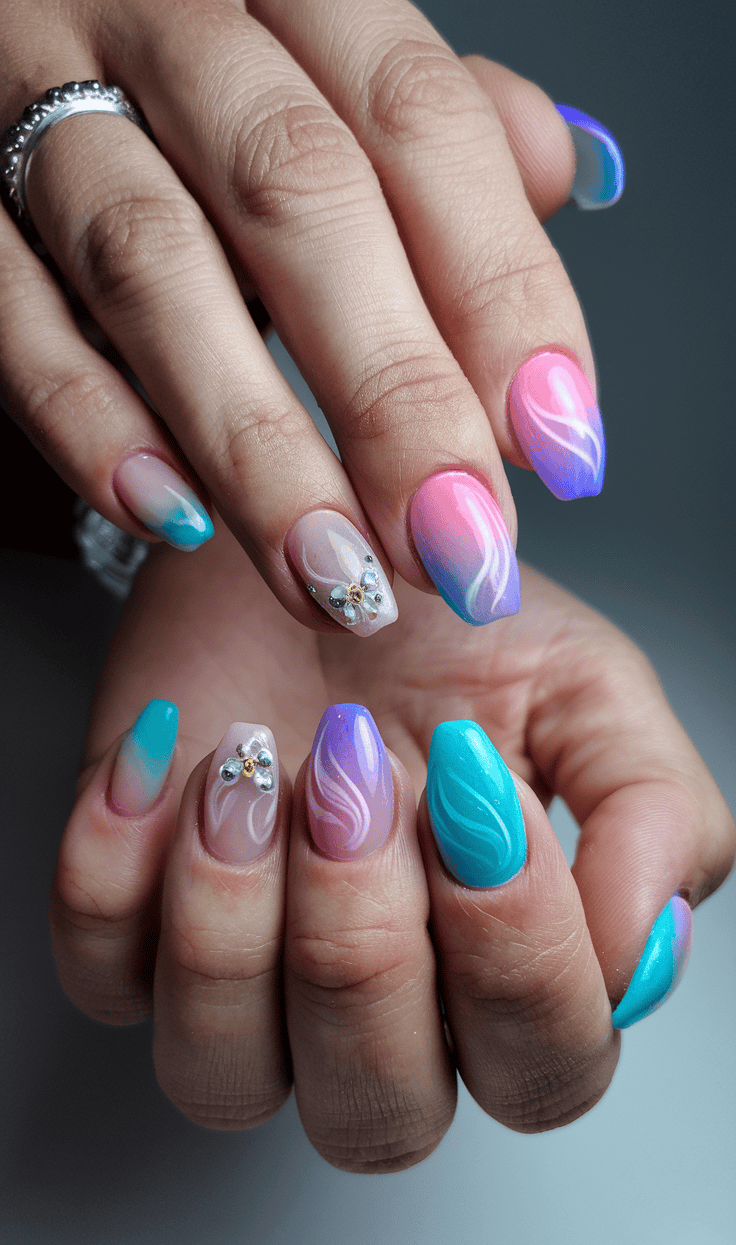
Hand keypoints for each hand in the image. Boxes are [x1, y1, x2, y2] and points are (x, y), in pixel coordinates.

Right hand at [1, 0, 619, 633]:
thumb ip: (440, 122)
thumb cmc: (194, 73)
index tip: (559, 442)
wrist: (5, 25)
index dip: (501, 288)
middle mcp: (163, 24)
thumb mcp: (324, 63)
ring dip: (254, 446)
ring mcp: (35, 105)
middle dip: (391, 392)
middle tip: (456, 542)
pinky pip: (11, 315)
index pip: (418, 120)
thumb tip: (574, 171)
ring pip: (150, 267)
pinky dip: (92, 424)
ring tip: (336, 574)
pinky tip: (174, 517)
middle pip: (296, 197)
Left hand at [50, 528, 734, 1169]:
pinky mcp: (127, 924)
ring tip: (254, 765)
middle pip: (379, 1116)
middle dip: (362, 946)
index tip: (479, 785)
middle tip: (356, 778)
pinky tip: (171, 753)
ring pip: (219, 1078)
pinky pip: (99, 970)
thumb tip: (642, 952)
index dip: (516, 951)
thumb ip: (654, 816)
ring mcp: (240, 982)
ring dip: (233, 921)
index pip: (541, 1068)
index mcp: (503, 971)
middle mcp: (375, 1008)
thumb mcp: (589, 689)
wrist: (314, 537)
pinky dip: (117, 861)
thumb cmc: (449, 627)